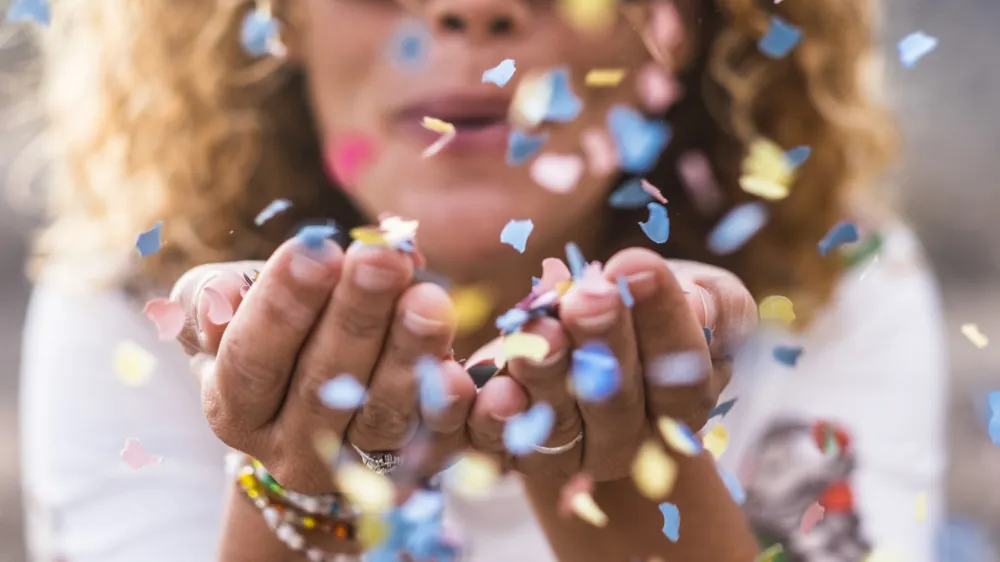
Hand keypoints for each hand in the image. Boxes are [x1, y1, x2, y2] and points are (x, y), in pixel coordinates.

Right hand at [170, 235, 475, 492]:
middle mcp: (290, 449)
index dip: (281, 307)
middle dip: (356, 316)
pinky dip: (452, 409)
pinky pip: (436, 442)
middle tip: (384, 258)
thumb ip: (210, 298)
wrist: (318, 401)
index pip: (252, 359)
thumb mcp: (227, 310)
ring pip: (382, 416)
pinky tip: (464, 372)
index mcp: (235, 408)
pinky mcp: (412, 471)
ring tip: (430, 299)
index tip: (316, 249)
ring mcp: (353, 468)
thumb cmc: (272, 331)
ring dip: (409, 355)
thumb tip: (221, 294)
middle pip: (323, 386)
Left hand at [464, 248, 755, 480]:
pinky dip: (492, 419)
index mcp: (684, 399)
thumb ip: (715, 303)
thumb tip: (700, 305)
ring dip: (547, 374)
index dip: (662, 319)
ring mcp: (571, 451)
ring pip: (558, 423)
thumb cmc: (653, 306)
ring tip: (539, 326)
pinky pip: (500, 445)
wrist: (590, 340)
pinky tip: (488, 384)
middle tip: (589, 296)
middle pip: (617, 400)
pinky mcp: (514, 450)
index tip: (636, 264)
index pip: (682, 369)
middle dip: (602, 342)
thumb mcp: (703, 294)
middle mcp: (630, 438)